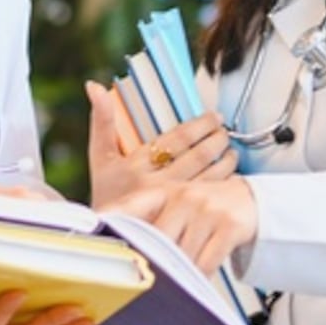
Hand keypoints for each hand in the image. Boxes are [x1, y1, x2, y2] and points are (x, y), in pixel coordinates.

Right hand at [86, 82, 236, 210]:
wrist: (111, 238)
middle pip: (199, 155)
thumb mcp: (100, 158)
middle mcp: (156, 185)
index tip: (213, 117)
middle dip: (217, 138)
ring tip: (230, 150)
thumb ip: (101, 121)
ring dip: (226, 159)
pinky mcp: (185, 218)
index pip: (178, 138)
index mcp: (137, 166)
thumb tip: (94, 85)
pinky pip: (212, 196)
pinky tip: (231, 175)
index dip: (201, 124)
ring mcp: (173, 204)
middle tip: (224, 130)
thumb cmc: (107, 195)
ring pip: (210, 175)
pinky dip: (226, 182)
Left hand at [109, 178, 258, 276]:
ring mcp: (207, 210)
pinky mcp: (228, 226)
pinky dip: (200, 276)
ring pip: (182, 255)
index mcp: (163, 193)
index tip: (93, 238)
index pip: (130, 206)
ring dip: (178, 274)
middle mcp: (183, 197)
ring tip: (175, 284)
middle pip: (157, 240)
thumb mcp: (173, 205)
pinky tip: (196, 281)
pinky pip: (207, 261)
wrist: (248, 201)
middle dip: (151, 262)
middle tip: (143, 282)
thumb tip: (114, 247)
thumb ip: (147, 221)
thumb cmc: (203, 209)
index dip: (110, 220)